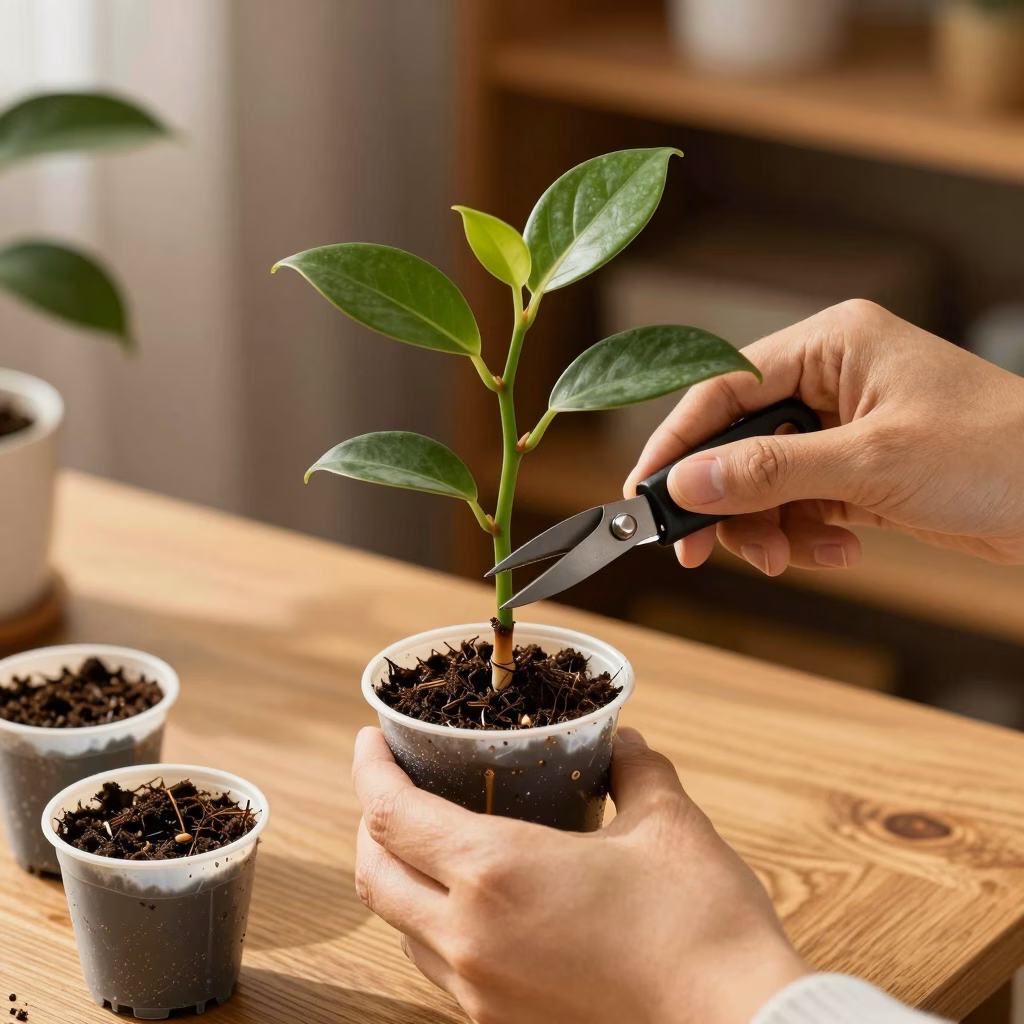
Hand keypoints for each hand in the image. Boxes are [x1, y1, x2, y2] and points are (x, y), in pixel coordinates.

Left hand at [353, 725, 805, 1023]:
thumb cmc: (701, 923)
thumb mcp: (667, 822)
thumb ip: (633, 768)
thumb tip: (620, 741)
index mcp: (497, 873)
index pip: (391, 815)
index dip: (370, 770)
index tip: (369, 740)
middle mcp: (469, 938)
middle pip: (373, 874)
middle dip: (370, 824)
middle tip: (393, 786)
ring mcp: (479, 993)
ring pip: (399, 927)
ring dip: (397, 878)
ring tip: (428, 842)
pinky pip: (437, 969)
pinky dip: (431, 926)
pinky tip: (472, 906)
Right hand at [625, 300, 1023, 574]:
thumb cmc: (996, 455)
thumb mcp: (870, 464)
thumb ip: (769, 472)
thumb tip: (687, 481)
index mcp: (831, 344)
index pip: (724, 387)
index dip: (678, 442)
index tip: (646, 493)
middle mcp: (831, 378)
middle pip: (737, 440)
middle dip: (728, 500)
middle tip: (704, 551)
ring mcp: (843, 424)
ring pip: (764, 480)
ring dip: (770, 527)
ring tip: (798, 557)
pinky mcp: (857, 467)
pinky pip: (800, 502)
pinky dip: (807, 533)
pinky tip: (841, 549)